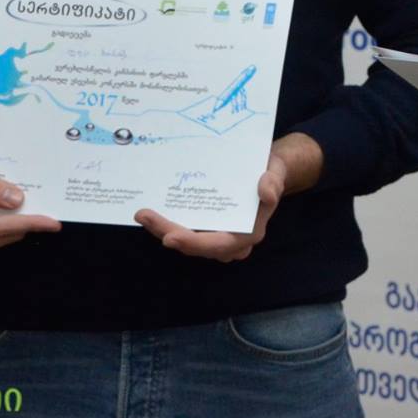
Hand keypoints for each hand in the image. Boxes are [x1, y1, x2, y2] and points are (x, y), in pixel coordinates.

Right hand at [0, 143, 62, 259]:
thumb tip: (18, 200)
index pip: (2, 229)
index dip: (31, 223)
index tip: (55, 222)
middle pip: (5, 235)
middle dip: (27, 220)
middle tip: (47, 198)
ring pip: (0, 236)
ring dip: (16, 220)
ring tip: (33, 198)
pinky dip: (3, 221)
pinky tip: (11, 204)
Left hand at [134, 137, 303, 261]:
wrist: (266, 173)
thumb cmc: (269, 172)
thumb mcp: (275, 171)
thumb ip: (273, 182)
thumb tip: (265, 193)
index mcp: (249, 233)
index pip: (218, 245)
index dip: (192, 243)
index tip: (169, 237)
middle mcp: (232, 242)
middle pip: (195, 246)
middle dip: (167, 233)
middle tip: (143, 215)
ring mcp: (217, 238)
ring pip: (187, 242)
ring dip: (163, 230)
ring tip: (143, 214)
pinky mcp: (207, 230)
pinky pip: (186, 233)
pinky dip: (168, 225)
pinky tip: (151, 214)